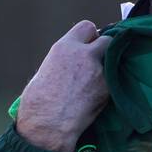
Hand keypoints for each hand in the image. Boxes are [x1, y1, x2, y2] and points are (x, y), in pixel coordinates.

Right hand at [16, 20, 110, 151]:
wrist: (48, 124)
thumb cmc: (38, 102)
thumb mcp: (46, 71)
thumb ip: (64, 61)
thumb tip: (72, 63)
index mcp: (65, 47)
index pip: (87, 27)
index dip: (90, 36)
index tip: (89, 45)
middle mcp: (84, 55)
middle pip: (106, 39)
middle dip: (104, 49)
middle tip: (98, 62)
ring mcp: (98, 71)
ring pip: (112, 62)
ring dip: (107, 68)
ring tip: (97, 82)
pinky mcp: (107, 89)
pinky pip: (113, 82)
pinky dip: (108, 87)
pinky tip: (97, 96)